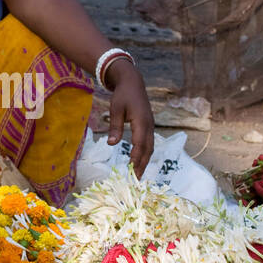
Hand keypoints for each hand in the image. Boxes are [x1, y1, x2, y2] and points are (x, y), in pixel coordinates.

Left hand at [106, 60, 153, 177]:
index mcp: (141, 122)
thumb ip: (114, 127)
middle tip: (136, 180)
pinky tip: (139, 161)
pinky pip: (149, 143)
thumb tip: (111, 144)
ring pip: (150, 147)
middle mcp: (149, 126)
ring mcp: (151, 126)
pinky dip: (145, 154)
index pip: (140, 144)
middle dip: (142, 165)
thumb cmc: (122, 95)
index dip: (136, 158)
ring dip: (145, 161)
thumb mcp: (115, 109)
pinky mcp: (149, 126)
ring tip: (138, 174)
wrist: (133, 83)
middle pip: (148, 149)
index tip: (131, 171)